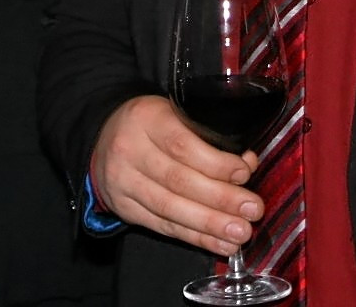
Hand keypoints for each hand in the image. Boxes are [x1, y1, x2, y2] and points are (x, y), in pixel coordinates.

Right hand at [91, 94, 262, 256]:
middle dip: (221, 199)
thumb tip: (247, 163)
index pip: (182, 144)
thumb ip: (207, 134)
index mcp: (146, 118)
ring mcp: (123, 182)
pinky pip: (163, 226)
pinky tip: (220, 243)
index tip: (244, 174)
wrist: (103, 136)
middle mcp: (130, 150)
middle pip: (178, 180)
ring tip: (240, 232)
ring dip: (211, 225)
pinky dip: (195, 237)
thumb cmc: (151, 124)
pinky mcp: (124, 208)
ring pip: (170, 208)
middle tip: (252, 209)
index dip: (216, 163)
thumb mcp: (174, 113)